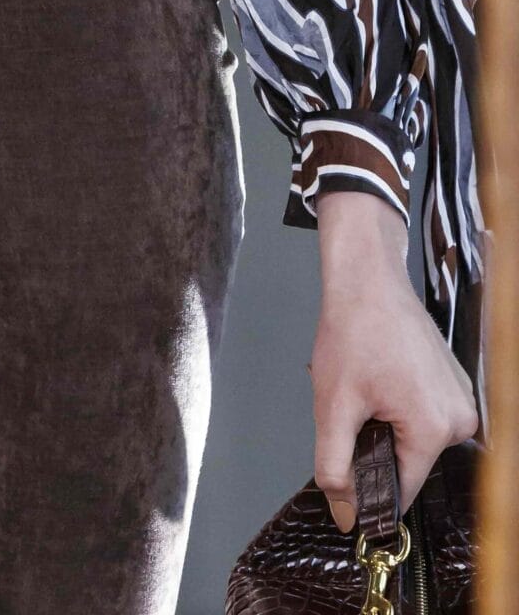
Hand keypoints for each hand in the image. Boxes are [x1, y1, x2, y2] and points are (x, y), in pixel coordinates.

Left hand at [310, 190, 477, 533]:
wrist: (368, 279)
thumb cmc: (353, 331)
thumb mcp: (333, 405)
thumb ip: (335, 466)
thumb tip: (345, 514)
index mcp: (434, 429)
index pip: (402, 490)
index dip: (368, 492)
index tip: (344, 480)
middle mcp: (459, 419)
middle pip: (409, 463)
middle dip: (374, 447)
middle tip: (351, 409)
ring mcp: (461, 400)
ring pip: (415, 440)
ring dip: (385, 427)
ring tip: (366, 389)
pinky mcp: (454, 385)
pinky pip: (424, 417)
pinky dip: (398, 409)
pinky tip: (380, 380)